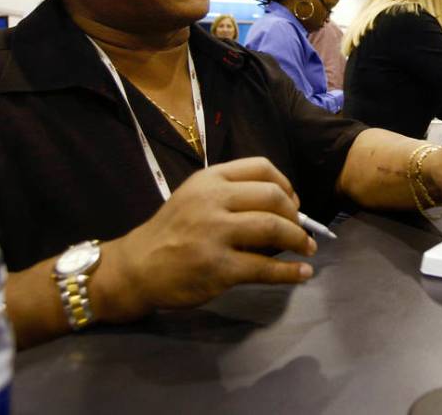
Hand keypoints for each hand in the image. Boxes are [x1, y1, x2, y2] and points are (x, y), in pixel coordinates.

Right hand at [98, 158, 314, 321]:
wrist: (135, 268)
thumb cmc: (172, 231)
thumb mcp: (196, 198)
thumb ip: (233, 195)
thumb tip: (285, 207)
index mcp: (209, 180)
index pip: (261, 167)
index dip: (286, 185)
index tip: (293, 202)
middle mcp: (212, 201)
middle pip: (273, 197)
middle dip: (295, 214)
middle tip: (300, 229)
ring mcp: (214, 234)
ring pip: (273, 229)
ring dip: (298, 239)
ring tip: (306, 248)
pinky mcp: (218, 268)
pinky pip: (265, 268)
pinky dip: (290, 272)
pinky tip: (302, 274)